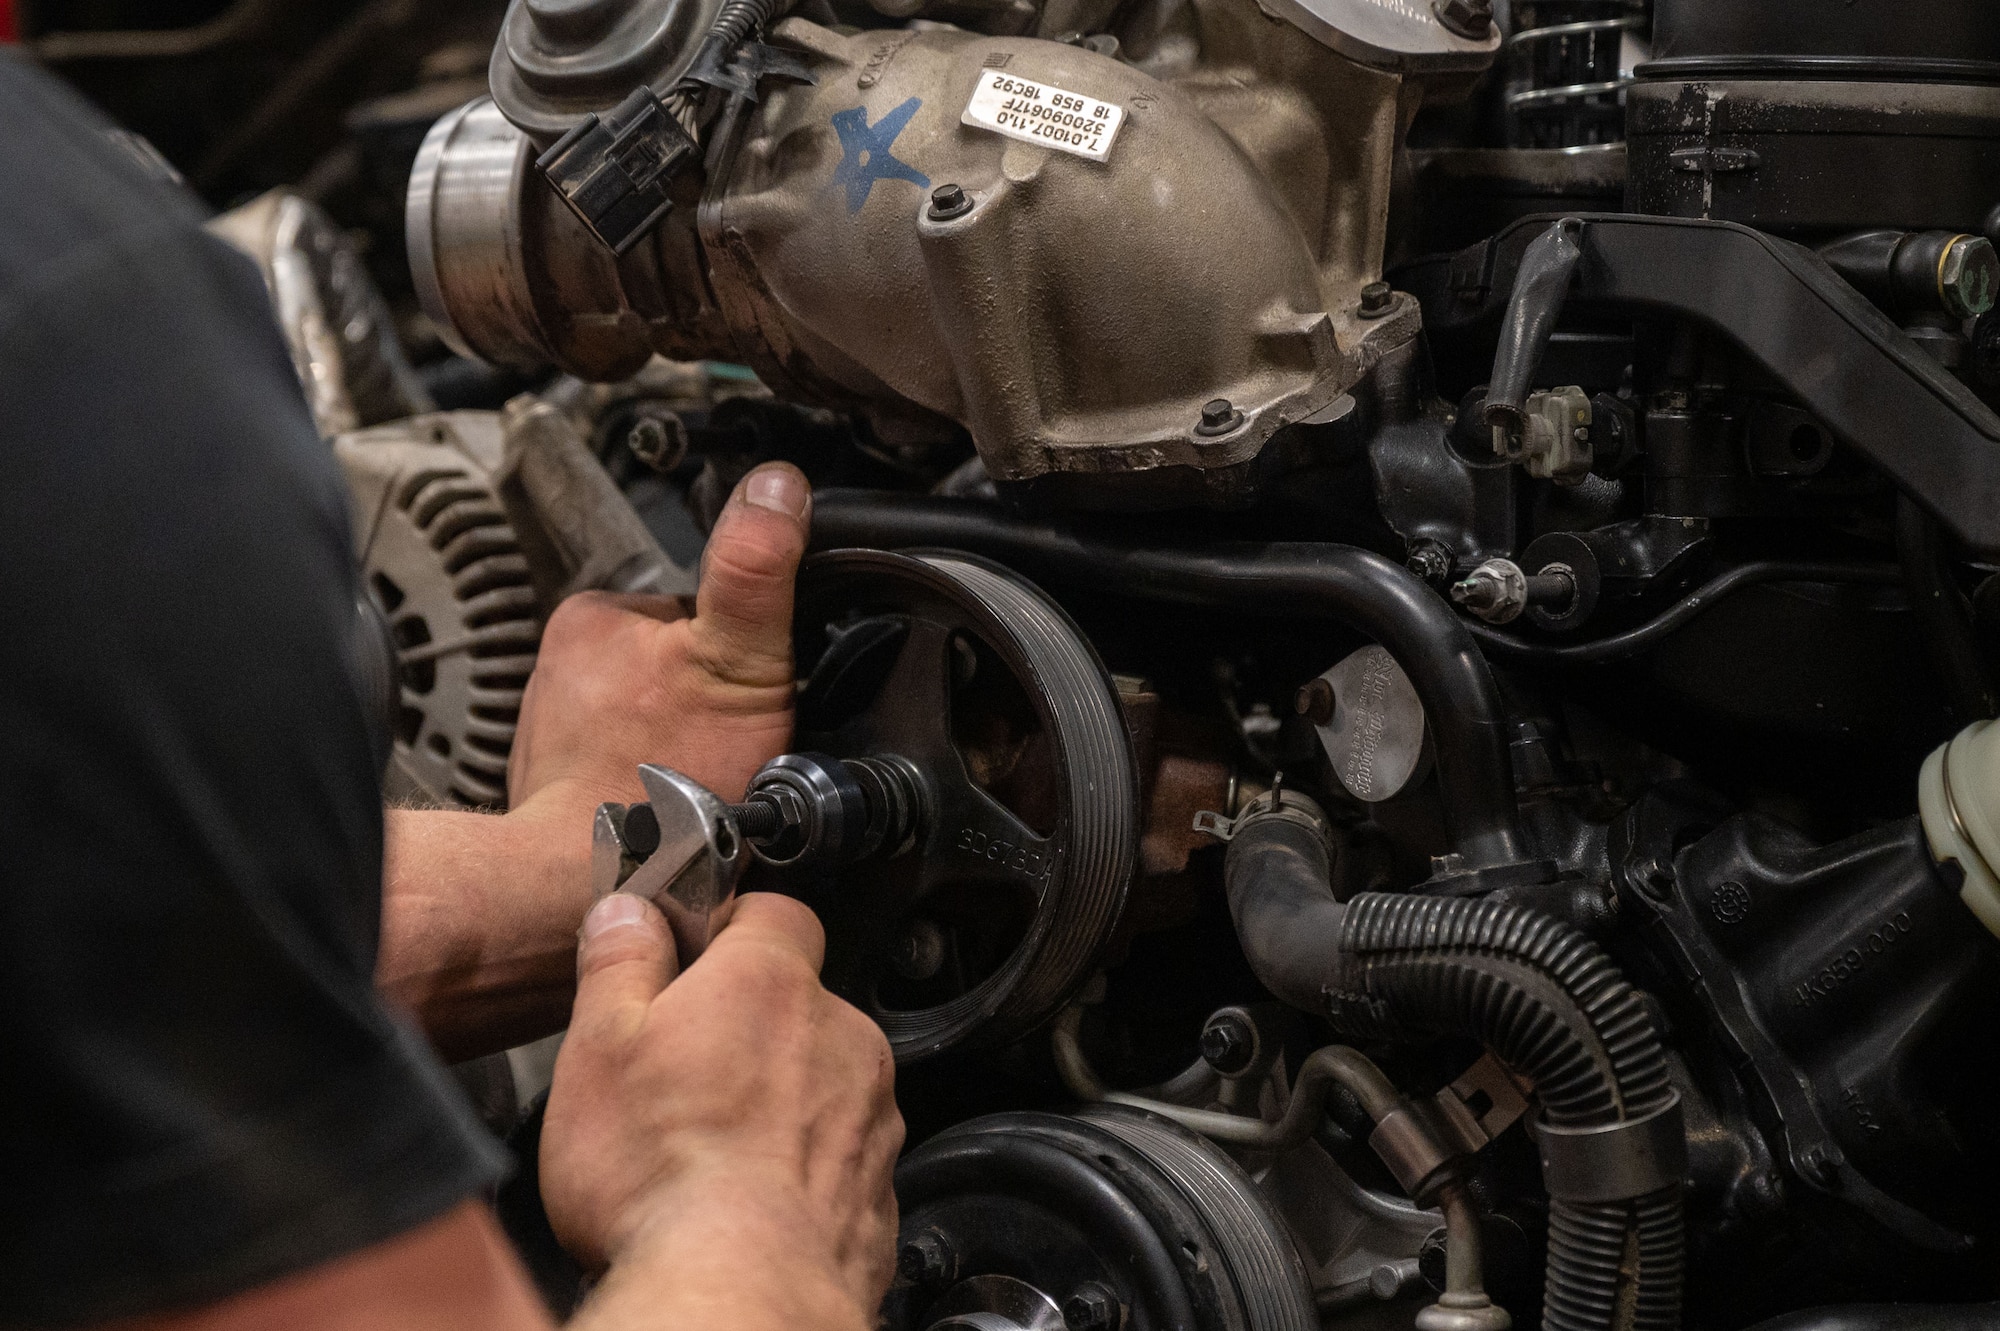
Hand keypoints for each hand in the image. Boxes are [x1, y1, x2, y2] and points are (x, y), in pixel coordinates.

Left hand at [507, 461, 811, 812]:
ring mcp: (555, 729)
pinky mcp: (561, 785)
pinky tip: (675, 807)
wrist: (601, 887)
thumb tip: (776, 485)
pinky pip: (630, 766)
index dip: (740, 649)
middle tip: (727, 743)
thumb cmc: (665, 789)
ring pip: (653, 717)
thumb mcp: (738, 662)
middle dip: (707, 698)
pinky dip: (657, 782)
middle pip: (674, 662)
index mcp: (595, 616)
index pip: (693, 606)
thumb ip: (755, 571)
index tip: (751, 691)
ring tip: (702, 779)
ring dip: (684, 745)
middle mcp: (561, 664)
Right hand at [542, 891, 902, 1329]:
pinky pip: (838, 1157)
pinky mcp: (878, 1190)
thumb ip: (619, 963)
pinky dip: (801, 1169)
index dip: (729, 929)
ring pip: (823, 1081)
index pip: (773, 912)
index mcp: (771, 984)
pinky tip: (747, 1199)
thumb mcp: (599, 1047)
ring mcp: (870, 1116)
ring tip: (707, 1149)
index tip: (689, 960)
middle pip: (798, 1003)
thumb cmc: (661, 1176)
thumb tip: (628, 912)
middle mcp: (841, 1037)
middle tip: (679, 1073)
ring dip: (779, 1101)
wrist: (736, 1292)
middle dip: (749, 1027)